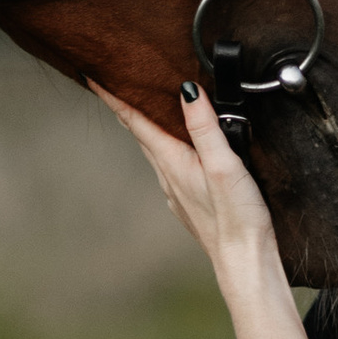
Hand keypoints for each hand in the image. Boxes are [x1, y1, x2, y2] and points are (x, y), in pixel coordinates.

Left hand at [91, 80, 285, 300]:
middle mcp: (168, 176)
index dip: (113, 97)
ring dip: (145, 128)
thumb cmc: (237, 218)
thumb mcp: (223, 164)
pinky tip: (177, 149)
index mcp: (172, 162)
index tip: (93, 76)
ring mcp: (176, 192)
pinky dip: (165, 148)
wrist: (244, 262)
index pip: (136, 121)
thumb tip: (187, 91)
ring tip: (141, 109)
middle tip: (114, 84)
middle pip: (141, 134)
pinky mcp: (189, 203)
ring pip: (154, 151)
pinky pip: (170, 166)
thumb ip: (204, 127)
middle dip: (126, 107)